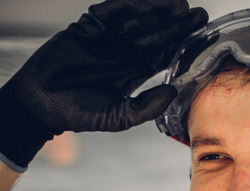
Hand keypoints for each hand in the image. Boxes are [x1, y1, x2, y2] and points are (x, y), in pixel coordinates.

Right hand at [0, 0, 207, 170]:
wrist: (40, 106)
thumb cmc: (80, 113)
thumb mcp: (119, 116)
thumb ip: (146, 107)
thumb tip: (173, 93)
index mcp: (136, 71)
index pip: (165, 55)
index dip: (183, 45)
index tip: (203, 38)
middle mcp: (125, 52)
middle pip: (157, 35)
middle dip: (177, 25)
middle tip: (200, 15)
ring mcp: (107, 38)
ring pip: (138, 21)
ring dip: (158, 12)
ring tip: (180, 7)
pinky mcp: (87, 28)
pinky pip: (110, 13)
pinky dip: (128, 7)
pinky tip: (147, 4)